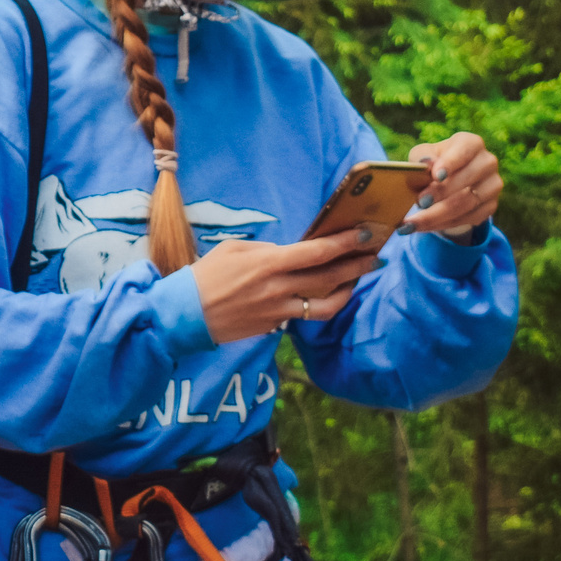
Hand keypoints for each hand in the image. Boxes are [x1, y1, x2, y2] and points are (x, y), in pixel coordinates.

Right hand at [191, 229, 377, 344]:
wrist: (184, 315)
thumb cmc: (204, 276)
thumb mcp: (232, 250)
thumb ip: (265, 251)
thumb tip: (289, 254)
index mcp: (268, 264)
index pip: (317, 252)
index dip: (345, 243)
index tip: (365, 234)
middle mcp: (278, 289)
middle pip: (330, 277)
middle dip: (357, 265)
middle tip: (375, 256)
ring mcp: (278, 312)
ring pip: (325, 305)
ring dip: (346, 292)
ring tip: (354, 281)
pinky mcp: (273, 327)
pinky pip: (303, 315)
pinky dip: (316, 304)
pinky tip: (322, 295)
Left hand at [404, 132, 501, 240]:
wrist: (449, 181)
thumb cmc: (433, 163)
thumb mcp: (423, 155)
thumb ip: (424, 158)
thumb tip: (426, 164)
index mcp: (471, 144)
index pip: (464, 151)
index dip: (450, 163)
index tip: (436, 176)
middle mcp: (487, 162)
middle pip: (465, 181)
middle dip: (440, 194)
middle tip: (419, 203)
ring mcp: (493, 185)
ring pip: (466, 203)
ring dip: (437, 216)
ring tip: (412, 223)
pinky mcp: (491, 206)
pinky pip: (468, 218)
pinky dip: (443, 224)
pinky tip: (424, 227)